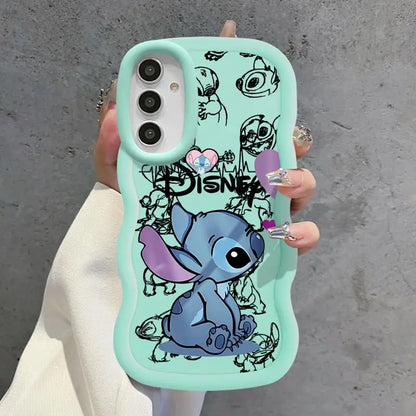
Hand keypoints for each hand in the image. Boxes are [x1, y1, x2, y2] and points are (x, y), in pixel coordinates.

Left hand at [94, 20, 318, 253]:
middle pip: (279, 142)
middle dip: (287, 131)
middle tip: (277, 129)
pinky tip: (283, 233)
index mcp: (213, 151)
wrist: (152, 264)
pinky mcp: (269, 240)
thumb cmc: (142, 214)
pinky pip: (299, 233)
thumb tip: (117, 117)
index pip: (236, 114)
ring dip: (298, 178)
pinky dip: (302, 232)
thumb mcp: (121, 177)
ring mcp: (260, 205)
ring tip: (277, 181)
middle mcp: (243, 172)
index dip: (243, 84)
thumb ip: (114, 147)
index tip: (238, 53)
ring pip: (298, 182)